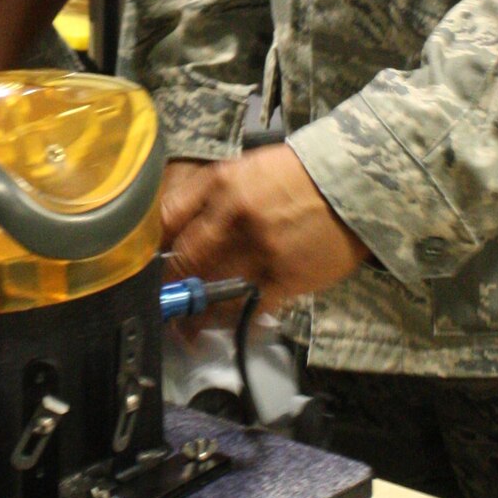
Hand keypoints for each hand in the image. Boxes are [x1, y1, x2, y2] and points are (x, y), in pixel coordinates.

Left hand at [160, 144, 367, 312]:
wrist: (352, 181)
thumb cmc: (295, 175)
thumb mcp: (244, 169)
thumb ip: (208, 196)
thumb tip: (173, 230)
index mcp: (220, 184)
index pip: (167, 220)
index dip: (150, 247)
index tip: (145, 265)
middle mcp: (233, 216)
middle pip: (185, 260)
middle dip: (171, 284)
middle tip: (164, 301)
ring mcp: (260, 249)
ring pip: (212, 288)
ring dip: (197, 310)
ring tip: (188, 328)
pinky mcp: (286, 276)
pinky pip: (250, 307)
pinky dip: (236, 319)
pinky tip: (227, 326)